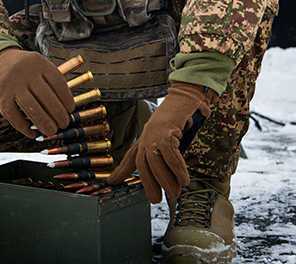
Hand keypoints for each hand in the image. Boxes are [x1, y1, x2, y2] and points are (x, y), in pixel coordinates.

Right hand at [0, 48, 74, 137]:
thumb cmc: (24, 68)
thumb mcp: (39, 65)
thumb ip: (51, 81)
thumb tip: (65, 108)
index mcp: (39, 63)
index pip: (57, 83)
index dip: (66, 98)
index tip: (71, 110)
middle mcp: (26, 73)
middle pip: (47, 98)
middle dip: (58, 114)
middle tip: (64, 124)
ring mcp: (12, 86)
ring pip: (32, 109)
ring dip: (44, 123)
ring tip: (51, 130)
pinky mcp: (1, 98)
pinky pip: (15, 117)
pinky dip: (24, 128)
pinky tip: (32, 133)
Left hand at [106, 81, 216, 202]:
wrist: (185, 96)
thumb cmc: (177, 117)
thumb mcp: (166, 136)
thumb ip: (161, 152)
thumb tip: (164, 174)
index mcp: (144, 138)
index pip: (130, 157)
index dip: (120, 171)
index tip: (111, 183)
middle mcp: (146, 136)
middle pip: (143, 165)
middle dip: (148, 184)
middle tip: (156, 200)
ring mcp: (155, 133)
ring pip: (156, 162)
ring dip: (166, 180)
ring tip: (176, 192)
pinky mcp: (167, 131)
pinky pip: (171, 155)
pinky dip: (178, 169)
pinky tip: (184, 178)